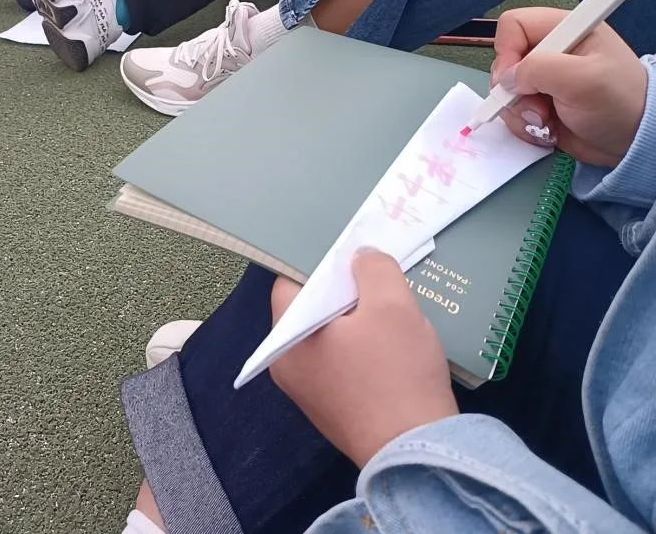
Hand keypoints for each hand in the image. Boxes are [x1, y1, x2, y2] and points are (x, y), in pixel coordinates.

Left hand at [269, 250, 457, 467]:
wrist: (417, 452)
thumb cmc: (396, 374)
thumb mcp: (392, 305)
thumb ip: (374, 269)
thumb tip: (360, 257)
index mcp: (286, 340)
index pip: (290, 284)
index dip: (319, 263)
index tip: (349, 251)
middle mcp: (287, 367)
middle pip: (310, 311)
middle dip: (343, 290)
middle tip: (376, 273)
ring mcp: (309, 392)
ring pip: (328, 338)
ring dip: (356, 319)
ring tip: (390, 303)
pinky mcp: (334, 408)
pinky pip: (341, 363)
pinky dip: (362, 347)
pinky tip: (392, 341)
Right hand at [491, 7, 647, 166]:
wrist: (632, 140)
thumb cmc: (618, 103)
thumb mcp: (583, 80)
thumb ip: (539, 69)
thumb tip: (507, 79)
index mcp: (565, 30)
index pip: (514, 25)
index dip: (507, 50)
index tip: (517, 78)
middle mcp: (550, 52)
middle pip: (504, 62)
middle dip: (514, 90)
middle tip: (538, 105)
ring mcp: (543, 80)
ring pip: (504, 91)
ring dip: (520, 111)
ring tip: (547, 121)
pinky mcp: (539, 104)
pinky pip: (512, 112)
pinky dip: (524, 124)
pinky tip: (547, 128)